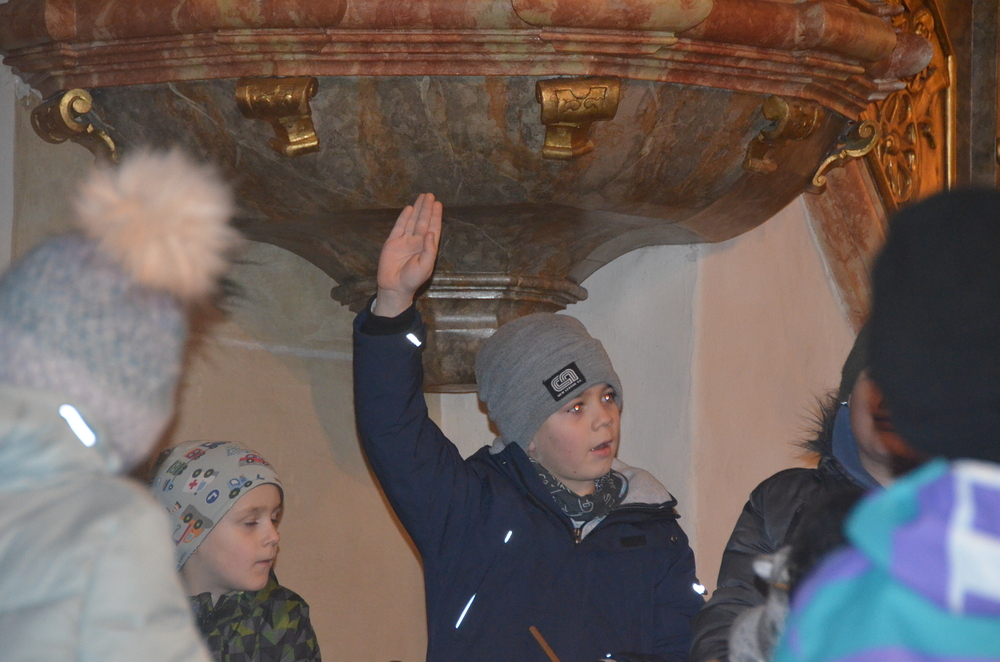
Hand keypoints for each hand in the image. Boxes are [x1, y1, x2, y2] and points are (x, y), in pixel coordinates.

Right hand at [374, 193, 442, 317]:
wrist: (394, 287)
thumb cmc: (413, 279)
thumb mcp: (426, 266)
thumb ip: (429, 249)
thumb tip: (430, 232)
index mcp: (427, 247)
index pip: (433, 228)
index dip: (436, 216)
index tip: (438, 204)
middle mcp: (417, 242)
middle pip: (423, 221)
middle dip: (427, 208)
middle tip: (430, 195)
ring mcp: (405, 241)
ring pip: (413, 221)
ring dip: (418, 209)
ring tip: (422, 197)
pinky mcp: (393, 242)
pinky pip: (400, 226)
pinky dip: (404, 217)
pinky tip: (409, 208)